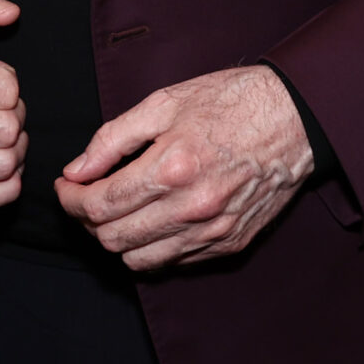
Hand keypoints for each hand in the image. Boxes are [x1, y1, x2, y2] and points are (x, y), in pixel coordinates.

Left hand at [56, 66, 313, 271]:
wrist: (296, 117)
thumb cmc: (229, 101)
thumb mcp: (164, 102)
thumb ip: (113, 139)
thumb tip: (75, 170)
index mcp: (172, 168)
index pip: (99, 206)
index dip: (70, 200)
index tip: (66, 186)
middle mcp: (192, 209)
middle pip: (113, 240)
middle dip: (88, 220)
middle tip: (88, 195)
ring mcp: (214, 232)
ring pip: (140, 261)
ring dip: (117, 239)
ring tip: (118, 209)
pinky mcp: (231, 244)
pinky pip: (175, 263)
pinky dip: (153, 247)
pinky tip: (154, 218)